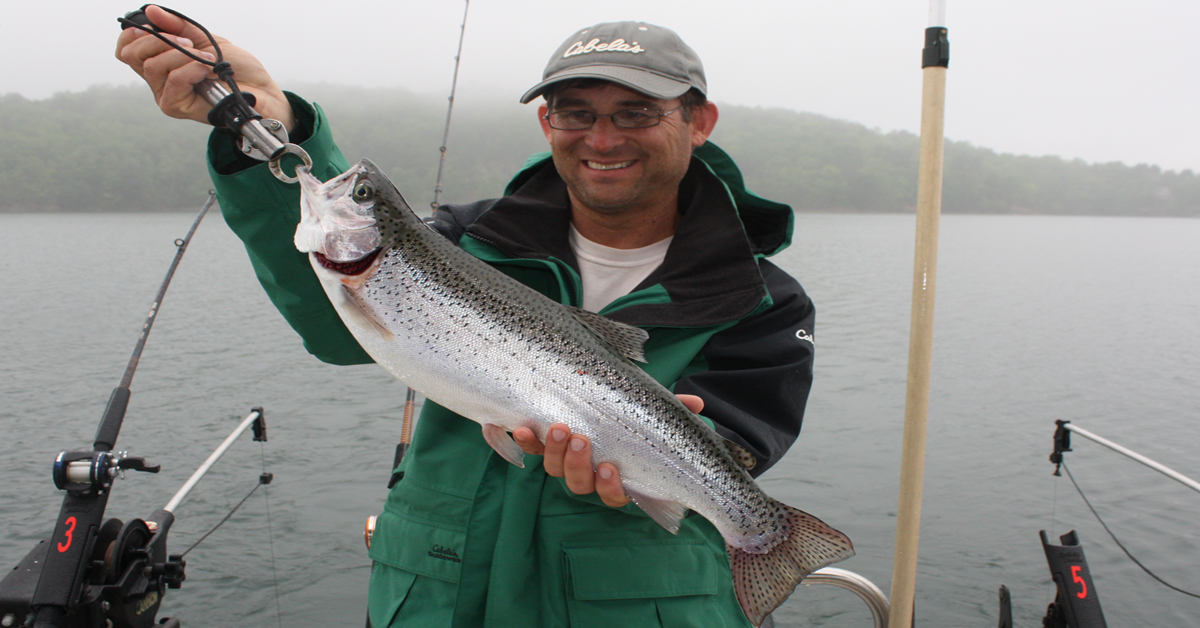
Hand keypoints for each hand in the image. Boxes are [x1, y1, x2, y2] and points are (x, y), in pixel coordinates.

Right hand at [114, 5, 293, 129]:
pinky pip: (174, 80)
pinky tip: (208, 69)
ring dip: (182, 55)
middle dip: (159, 40)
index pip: (125, 50)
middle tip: (189, 43)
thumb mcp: (204, 38)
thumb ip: (178, 26)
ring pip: (153, 66)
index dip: (132, 35)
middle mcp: (158, 80)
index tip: (150, 25)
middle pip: (134, 56)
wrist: (260, 91)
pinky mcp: (177, 107)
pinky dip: (192, 68)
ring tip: (207, 58)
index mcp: (160, 62)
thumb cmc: (235, 68)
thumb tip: (150, 11)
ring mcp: (165, 95)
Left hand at [512, 394, 703, 507]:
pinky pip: (531, 451)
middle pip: (580, 483)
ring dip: (555, 452)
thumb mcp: (655, 416)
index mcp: (617, 476)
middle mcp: (589, 475)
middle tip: (580, 438)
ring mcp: (564, 462)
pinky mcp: (544, 445)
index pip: (614, 494)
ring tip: (558, 428)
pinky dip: (524, 442)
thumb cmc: (635, 421)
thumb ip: (673, 412)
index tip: (610, 467)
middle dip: (578, 463)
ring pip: (556, 470)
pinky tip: (520, 429)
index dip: (610, 486)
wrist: (604, 406)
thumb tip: (696, 404)